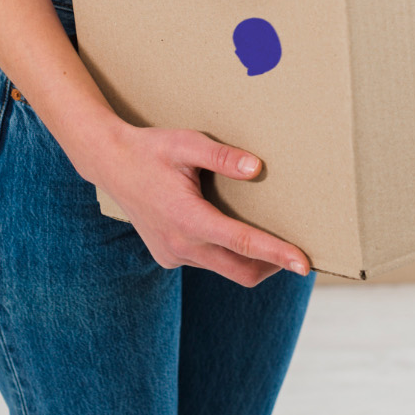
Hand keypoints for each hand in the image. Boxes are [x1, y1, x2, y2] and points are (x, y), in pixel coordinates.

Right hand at [76, 120, 311, 287]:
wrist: (110, 164)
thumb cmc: (152, 150)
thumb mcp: (187, 143)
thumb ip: (222, 156)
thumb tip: (257, 168)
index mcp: (187, 218)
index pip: (242, 243)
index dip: (277, 254)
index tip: (304, 264)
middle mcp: (180, 245)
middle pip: (241, 271)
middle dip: (272, 266)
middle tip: (297, 254)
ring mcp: (173, 255)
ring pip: (224, 269)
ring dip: (248, 259)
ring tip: (267, 238)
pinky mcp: (168, 257)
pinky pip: (206, 263)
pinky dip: (224, 254)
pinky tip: (228, 230)